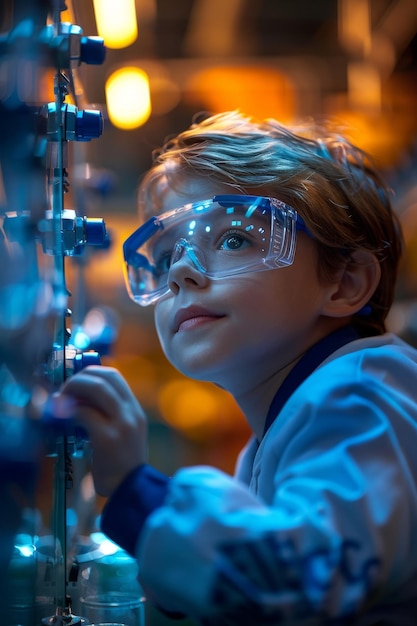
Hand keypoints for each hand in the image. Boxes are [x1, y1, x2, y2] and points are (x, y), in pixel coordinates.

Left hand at [57, 366, 146, 496]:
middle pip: (105, 377)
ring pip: (96, 389)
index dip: (92, 372)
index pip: (115, 376)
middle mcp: (131, 413)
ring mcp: (121, 424)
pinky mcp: (107, 438)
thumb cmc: (122, 464)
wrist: (130, 491)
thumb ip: (108, 415)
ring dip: (74, 389)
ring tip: (61, 399)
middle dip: (80, 378)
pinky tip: (61, 417)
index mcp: (134, 410)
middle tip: (64, 389)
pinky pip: (85, 413)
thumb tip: (78, 399)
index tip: (76, 381)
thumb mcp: (122, 433)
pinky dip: (70, 411)